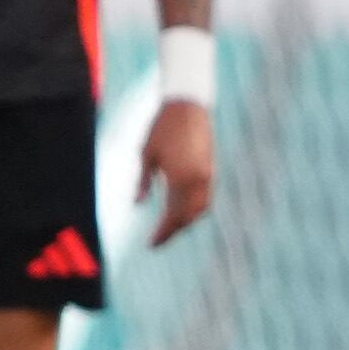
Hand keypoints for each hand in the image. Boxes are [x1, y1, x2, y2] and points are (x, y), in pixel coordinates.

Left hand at [135, 96, 216, 245]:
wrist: (188, 105)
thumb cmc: (162, 127)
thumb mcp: (146, 155)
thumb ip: (142, 182)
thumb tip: (137, 204)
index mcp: (181, 179)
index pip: (173, 216)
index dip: (162, 233)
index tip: (151, 244)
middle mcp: (198, 180)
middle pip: (189, 216)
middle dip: (174, 230)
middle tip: (158, 240)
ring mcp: (208, 173)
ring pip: (201, 208)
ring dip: (187, 220)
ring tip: (170, 227)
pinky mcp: (211, 167)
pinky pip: (206, 196)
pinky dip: (195, 207)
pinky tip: (183, 209)